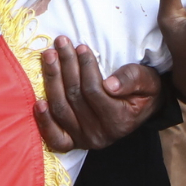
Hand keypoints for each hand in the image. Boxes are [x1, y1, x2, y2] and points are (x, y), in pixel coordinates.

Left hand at [34, 37, 161, 151]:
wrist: (141, 111)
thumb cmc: (144, 92)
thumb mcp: (148, 81)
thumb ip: (132, 80)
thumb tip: (110, 84)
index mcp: (120, 120)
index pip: (95, 91)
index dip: (86, 67)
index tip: (81, 46)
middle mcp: (100, 134)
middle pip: (75, 97)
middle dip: (66, 66)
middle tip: (61, 43)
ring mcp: (84, 140)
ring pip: (61, 109)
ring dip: (52, 80)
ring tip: (49, 56)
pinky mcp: (73, 142)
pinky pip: (54, 137)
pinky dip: (44, 121)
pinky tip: (38, 102)